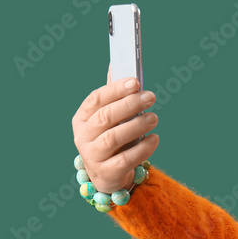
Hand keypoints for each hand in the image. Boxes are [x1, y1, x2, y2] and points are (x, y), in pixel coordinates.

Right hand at [71, 64, 159, 193]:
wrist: (109, 175)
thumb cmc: (113, 139)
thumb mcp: (111, 118)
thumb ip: (114, 95)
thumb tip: (116, 63)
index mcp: (82, 118)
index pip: (96, 99)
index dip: (115, 89)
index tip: (135, 82)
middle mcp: (83, 136)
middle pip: (105, 117)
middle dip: (129, 104)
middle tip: (151, 96)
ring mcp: (92, 156)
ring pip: (113, 138)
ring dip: (136, 126)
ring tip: (154, 118)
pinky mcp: (106, 173)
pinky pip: (125, 159)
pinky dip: (142, 148)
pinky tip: (154, 139)